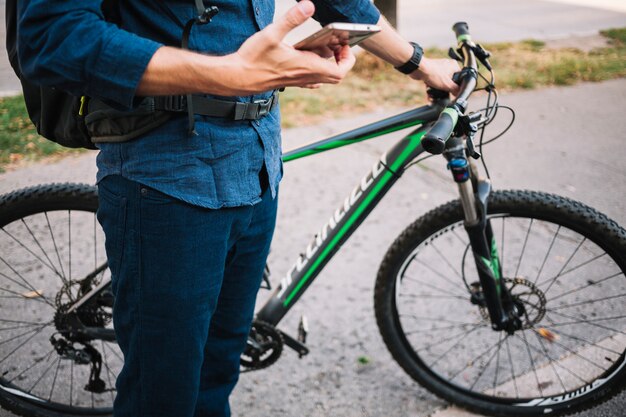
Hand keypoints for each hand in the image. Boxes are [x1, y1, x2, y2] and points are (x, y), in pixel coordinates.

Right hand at [229, 1, 354, 92]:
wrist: (238, 77)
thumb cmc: (253, 59)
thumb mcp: (272, 34)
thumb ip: (292, 19)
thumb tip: (308, 5)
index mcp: (306, 67)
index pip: (339, 71)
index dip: (347, 59)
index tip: (344, 44)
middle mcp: (305, 76)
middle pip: (335, 75)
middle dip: (341, 60)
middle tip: (337, 43)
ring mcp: (299, 80)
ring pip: (324, 77)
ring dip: (329, 63)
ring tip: (324, 46)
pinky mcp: (291, 80)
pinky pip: (312, 79)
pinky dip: (317, 70)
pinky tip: (309, 57)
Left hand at [410, 57, 459, 95]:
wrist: (418, 69)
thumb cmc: (433, 73)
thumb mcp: (447, 85)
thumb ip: (455, 89)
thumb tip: (459, 93)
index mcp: (454, 66)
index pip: (459, 78)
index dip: (456, 87)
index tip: (452, 93)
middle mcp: (447, 65)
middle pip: (449, 82)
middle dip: (443, 91)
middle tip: (442, 97)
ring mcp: (438, 68)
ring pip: (440, 83)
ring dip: (436, 92)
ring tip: (434, 99)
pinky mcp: (430, 72)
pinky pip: (433, 82)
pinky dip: (431, 89)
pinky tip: (429, 97)